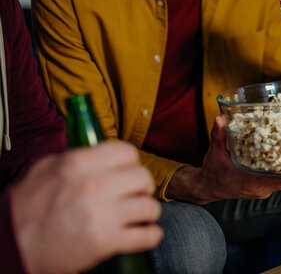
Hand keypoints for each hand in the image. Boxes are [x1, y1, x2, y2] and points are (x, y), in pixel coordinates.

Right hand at [11, 141, 162, 273]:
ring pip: (150, 206)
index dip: (130, 162)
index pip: (127, 152)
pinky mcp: (106, 242)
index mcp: (79, 163)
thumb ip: (78, 158)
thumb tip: (101, 152)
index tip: (128, 170)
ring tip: (138, 215)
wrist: (11, 246)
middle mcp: (94, 185)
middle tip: (135, 194)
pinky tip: (143, 233)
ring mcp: (102, 215)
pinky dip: (150, 235)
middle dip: (142, 187)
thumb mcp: (47, 169)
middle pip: (143, 178)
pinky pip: (147, 235)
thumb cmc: (26, 209)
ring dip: (147, 212)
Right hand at [165, 116, 280, 204]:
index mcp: (250, 181)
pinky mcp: (260, 190)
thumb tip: (220, 118)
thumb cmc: (212, 171)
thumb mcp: (215, 152)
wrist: (207, 187)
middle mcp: (259, 189)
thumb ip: (219, 135)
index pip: (280, 180)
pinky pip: (276, 183)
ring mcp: (261, 191)